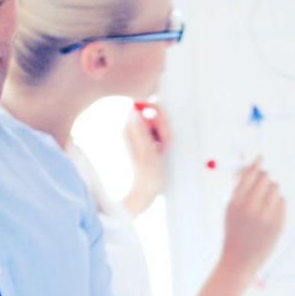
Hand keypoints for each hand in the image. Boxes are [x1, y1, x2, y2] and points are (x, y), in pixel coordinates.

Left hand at [122, 101, 169, 215]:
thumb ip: (141, 131)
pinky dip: (164, 138)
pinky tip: (162, 150)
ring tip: (162, 149)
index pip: (142, 105)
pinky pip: (159, 130)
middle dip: (163, 126)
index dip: (156, 112)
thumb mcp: (148, 153)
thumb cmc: (147, 175)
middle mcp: (132, 129)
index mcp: (129, 129)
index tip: (161, 126)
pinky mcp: (147, 139)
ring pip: (157, 122)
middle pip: (152, 112)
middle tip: (163, 143)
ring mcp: (140, 134)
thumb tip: (135, 111)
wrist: (147, 190)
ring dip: (165, 134)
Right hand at [219, 158, 284, 279]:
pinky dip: (275, 204)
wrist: (237, 261)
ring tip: (261, 204)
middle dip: (262, 176)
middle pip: (265, 176)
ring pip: (275, 187)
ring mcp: (266, 216)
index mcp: (235, 201)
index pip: (250, 172)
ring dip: (269, 191)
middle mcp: (251, 206)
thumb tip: (247, 163)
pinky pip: (282, 201)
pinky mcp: (278, 224)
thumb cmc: (231, 230)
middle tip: (260, 181)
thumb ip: (236, 185)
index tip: (260, 157)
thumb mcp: (228, 207)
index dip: (256, 162)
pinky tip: (266, 217)